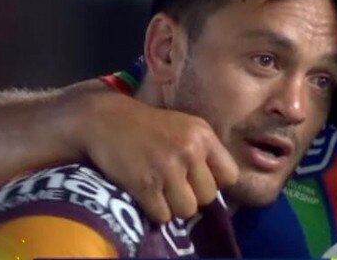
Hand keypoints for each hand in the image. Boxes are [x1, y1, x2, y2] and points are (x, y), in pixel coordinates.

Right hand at [74, 91, 238, 222]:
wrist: (107, 120)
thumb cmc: (149, 126)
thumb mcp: (186, 127)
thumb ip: (205, 151)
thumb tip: (221, 186)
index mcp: (203, 135)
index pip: (229, 175)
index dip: (216, 182)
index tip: (199, 180)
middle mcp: (190, 150)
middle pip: (208, 196)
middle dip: (193, 196)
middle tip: (176, 186)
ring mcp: (167, 168)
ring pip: (187, 210)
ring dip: (174, 207)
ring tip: (162, 192)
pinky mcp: (145, 185)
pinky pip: (163, 216)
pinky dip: (155, 212)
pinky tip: (147, 196)